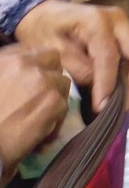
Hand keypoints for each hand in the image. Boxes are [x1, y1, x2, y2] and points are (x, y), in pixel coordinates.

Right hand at [0, 45, 69, 174]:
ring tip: (37, 118)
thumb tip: (19, 79)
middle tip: (38, 97)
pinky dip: (54, 123)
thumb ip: (7, 74)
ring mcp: (42, 81)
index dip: (34, 67)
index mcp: (5, 61)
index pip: (30, 52)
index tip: (28, 83)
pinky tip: (38, 135)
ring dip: (53, 98)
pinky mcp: (53, 102)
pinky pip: (64, 107)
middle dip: (49, 76)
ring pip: (62, 82)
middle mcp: (23, 64)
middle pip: (52, 60)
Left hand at [14, 0, 128, 113]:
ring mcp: (124, 25)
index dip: (107, 84)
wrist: (42, 13)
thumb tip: (94, 83)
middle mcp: (117, 20)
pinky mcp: (124, 34)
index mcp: (97, 21)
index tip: (101, 107)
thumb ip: (74, 65)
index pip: (109, 56)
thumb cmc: (42, 30)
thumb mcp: (50, 48)